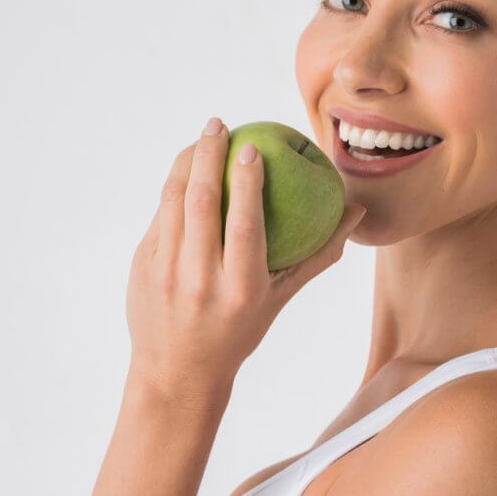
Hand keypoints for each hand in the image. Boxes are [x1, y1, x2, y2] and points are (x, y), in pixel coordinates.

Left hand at [124, 117, 366, 402]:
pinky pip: (157, 218)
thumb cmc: (238, 331)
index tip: (250, 146)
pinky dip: (171, 190)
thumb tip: (357, 211)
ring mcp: (163, 273)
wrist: (176, 372)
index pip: (243, 224)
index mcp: (240, 289)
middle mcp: (199, 280)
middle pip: (200, 202)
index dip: (246, 181)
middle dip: (208, 154)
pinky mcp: (139, 268)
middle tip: (217, 124)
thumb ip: (317, 255)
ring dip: (184, 164)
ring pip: (172, 203)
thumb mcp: (279, 300)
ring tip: (200, 139)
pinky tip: (182, 172)